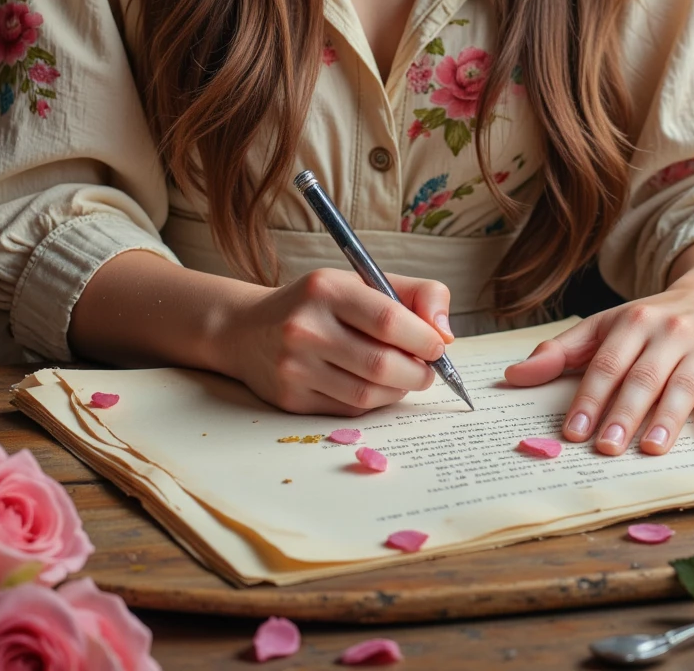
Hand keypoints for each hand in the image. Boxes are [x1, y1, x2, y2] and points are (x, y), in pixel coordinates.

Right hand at [215, 268, 453, 415]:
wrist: (248, 330)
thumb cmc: (318, 304)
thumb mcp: (360, 282)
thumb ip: (412, 295)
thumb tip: (446, 333)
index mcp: (326, 289)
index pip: (388, 319)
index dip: (423, 338)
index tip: (438, 345)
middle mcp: (305, 328)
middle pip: (381, 364)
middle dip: (418, 372)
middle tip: (428, 370)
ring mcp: (295, 367)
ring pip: (367, 394)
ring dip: (398, 390)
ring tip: (405, 377)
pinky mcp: (291, 399)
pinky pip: (349, 411)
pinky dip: (374, 403)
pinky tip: (375, 387)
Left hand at [503, 274, 693, 455]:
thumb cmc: (651, 322)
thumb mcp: (604, 326)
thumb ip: (562, 352)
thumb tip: (513, 377)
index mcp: (633, 322)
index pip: (606, 364)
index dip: (589, 398)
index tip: (573, 431)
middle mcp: (669, 333)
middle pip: (643, 377)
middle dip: (623, 413)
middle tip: (606, 447)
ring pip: (683, 386)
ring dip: (667, 419)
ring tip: (650, 449)